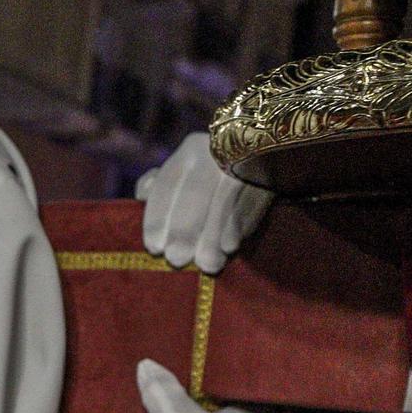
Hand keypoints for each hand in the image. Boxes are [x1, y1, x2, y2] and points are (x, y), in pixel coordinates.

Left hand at [138, 132, 273, 274]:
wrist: (264, 149)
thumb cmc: (209, 171)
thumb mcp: (182, 169)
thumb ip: (157, 184)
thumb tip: (142, 196)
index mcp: (189, 151)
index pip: (167, 185)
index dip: (156, 217)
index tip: (154, 247)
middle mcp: (215, 151)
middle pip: (196, 194)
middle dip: (184, 230)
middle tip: (176, 259)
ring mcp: (244, 160)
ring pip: (225, 200)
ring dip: (214, 234)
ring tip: (206, 263)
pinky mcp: (269, 173)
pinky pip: (253, 201)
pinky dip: (241, 226)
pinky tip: (231, 247)